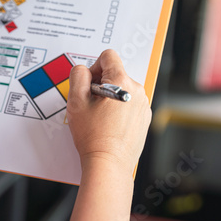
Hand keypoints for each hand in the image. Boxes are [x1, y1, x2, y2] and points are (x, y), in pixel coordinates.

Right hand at [67, 49, 151, 174]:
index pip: (108, 56)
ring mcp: (143, 105)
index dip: (94, 67)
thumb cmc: (93, 136)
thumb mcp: (76, 101)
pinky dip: (119, 109)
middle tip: (91, 105)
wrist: (108, 164)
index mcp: (121, 82)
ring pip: (122, 89)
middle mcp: (136, 90)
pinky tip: (110, 125)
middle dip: (100, 84)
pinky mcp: (145, 118)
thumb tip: (83, 69)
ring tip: (100, 118)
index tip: (89, 84)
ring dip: (110, 97)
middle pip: (115, 74)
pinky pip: (130, 104)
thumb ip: (78, 76)